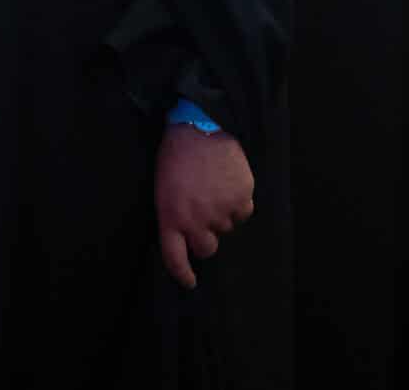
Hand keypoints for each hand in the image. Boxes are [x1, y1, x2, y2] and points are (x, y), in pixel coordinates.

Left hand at [156, 124, 253, 289]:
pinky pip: (243, 213)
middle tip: (204, 217)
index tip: (190, 282)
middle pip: (206, 248)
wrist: (202, 127)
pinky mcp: (241, 199)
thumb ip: (175, 217)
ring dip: (222, 215)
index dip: (183, 274)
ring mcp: (220, 211)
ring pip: (227, 229)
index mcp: (171, 219)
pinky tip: (230, 184)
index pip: (175, 259)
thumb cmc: (177, 156)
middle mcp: (195, 221)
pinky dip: (239, 203)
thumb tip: (189, 235)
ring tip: (215, 188)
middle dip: (206, 237)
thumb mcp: (164, 191)